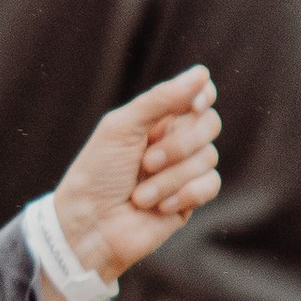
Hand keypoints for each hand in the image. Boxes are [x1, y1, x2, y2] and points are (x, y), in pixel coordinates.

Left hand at [51, 66, 220, 287]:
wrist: (90, 226)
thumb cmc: (97, 174)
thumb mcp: (122, 127)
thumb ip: (161, 99)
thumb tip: (201, 74)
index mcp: (157, 119)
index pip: (198, 95)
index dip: (201, 96)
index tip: (193, 105)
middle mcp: (175, 141)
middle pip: (209, 124)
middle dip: (179, 145)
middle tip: (146, 162)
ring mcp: (184, 170)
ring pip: (208, 157)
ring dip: (170, 178)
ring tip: (140, 195)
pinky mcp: (191, 199)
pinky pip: (210, 184)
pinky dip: (183, 195)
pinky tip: (158, 207)